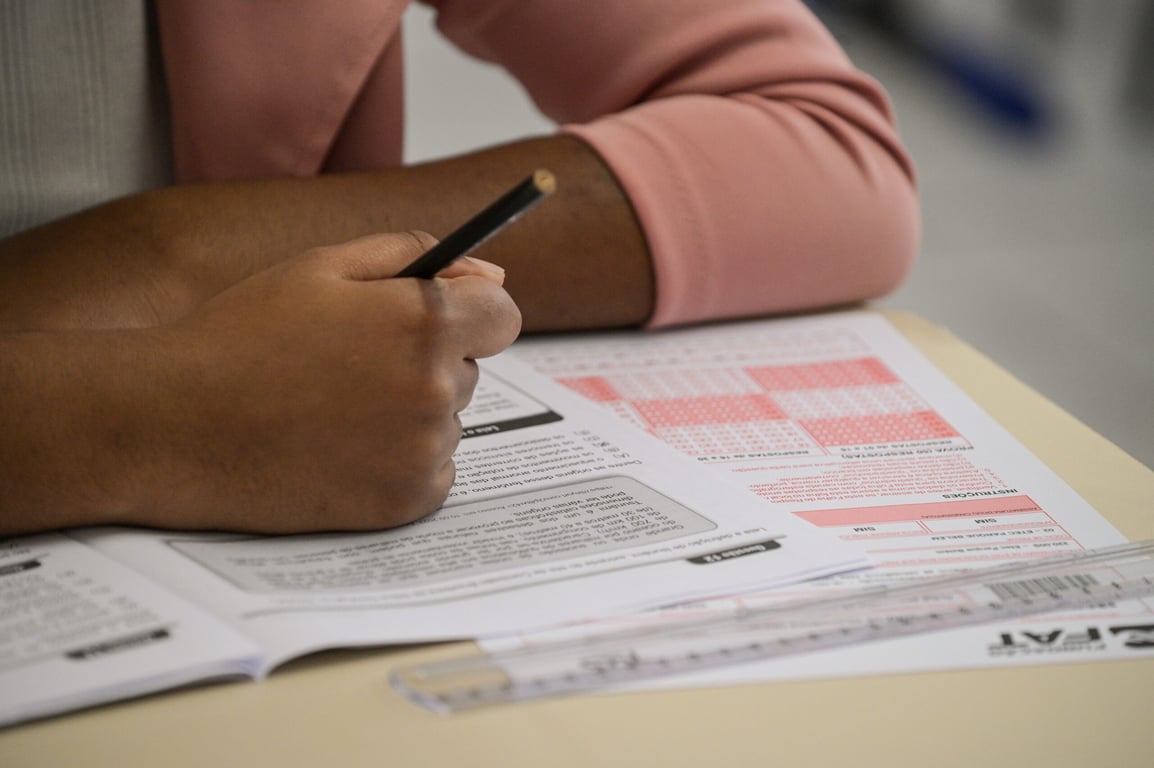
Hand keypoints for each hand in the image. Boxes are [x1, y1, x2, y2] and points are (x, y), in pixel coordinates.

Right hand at [122, 232, 520, 532]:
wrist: (174, 424)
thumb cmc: (243, 336)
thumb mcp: (324, 266)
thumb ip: (416, 256)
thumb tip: (492, 274)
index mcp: (426, 323)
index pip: (503, 315)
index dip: (470, 312)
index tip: (436, 319)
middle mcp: (438, 391)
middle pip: (469, 369)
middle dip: (426, 361)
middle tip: (349, 364)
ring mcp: (423, 453)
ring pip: (446, 422)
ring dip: (409, 414)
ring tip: (330, 408)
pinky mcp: (404, 504)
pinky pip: (431, 471)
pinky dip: (398, 462)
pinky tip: (338, 448)